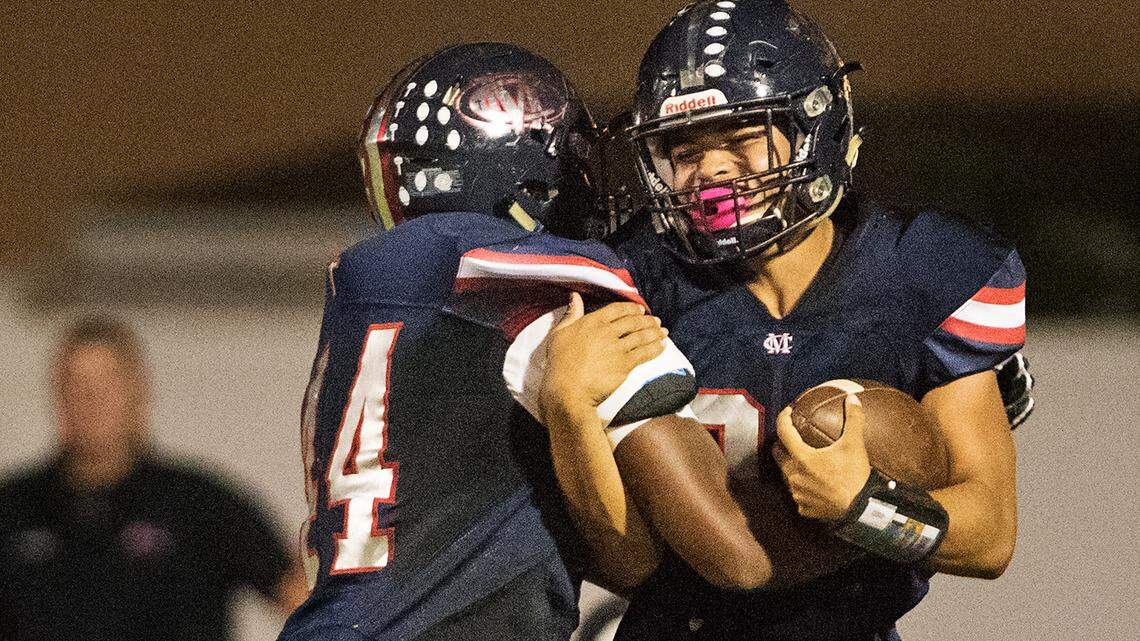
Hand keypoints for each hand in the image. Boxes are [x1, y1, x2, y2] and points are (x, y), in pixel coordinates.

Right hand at [537, 292, 666, 425]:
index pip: (617, 309)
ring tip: (663, 331)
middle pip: (633, 321)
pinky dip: (656, 348)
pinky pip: (645, 353)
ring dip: (655, 333)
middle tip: (656, 321)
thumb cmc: (559, 363)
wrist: (568, 390)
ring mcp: (618, 348)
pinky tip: (662, 346)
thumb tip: (575, 295)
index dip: (631, 308)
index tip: (640, 310)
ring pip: (642, 336)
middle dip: (647, 320)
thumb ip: (571, 313)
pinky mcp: (625, 365)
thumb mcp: (559, 333)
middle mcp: (608, 332)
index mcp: (592, 322)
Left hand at [773, 394, 871, 521]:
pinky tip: (814, 485)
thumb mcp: (855, 445)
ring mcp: (797, 494)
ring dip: (792, 467)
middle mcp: (794, 476)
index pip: (784, 433)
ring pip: (787, 476)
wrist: (861, 510)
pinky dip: (804, 488)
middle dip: (782, 445)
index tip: (788, 412)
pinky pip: (799, 495)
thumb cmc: (854, 476)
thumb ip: (853, 420)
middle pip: (778, 455)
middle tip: (792, 439)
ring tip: (804, 461)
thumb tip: (853, 398)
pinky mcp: (804, 509)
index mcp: (802, 458)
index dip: (783, 419)